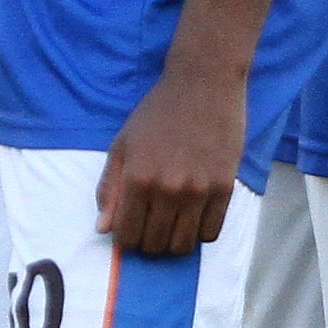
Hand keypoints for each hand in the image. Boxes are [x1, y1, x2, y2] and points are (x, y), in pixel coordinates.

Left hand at [98, 64, 245, 261]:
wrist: (203, 83)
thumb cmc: (157, 112)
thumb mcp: (123, 144)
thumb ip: (109, 189)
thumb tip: (102, 229)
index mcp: (137, 179)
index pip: (128, 235)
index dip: (126, 240)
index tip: (131, 231)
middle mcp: (168, 189)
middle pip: (155, 244)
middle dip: (148, 242)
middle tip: (151, 226)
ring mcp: (199, 190)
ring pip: (183, 244)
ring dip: (174, 242)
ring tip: (172, 224)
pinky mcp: (224, 187)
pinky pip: (211, 232)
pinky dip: (200, 233)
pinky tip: (194, 217)